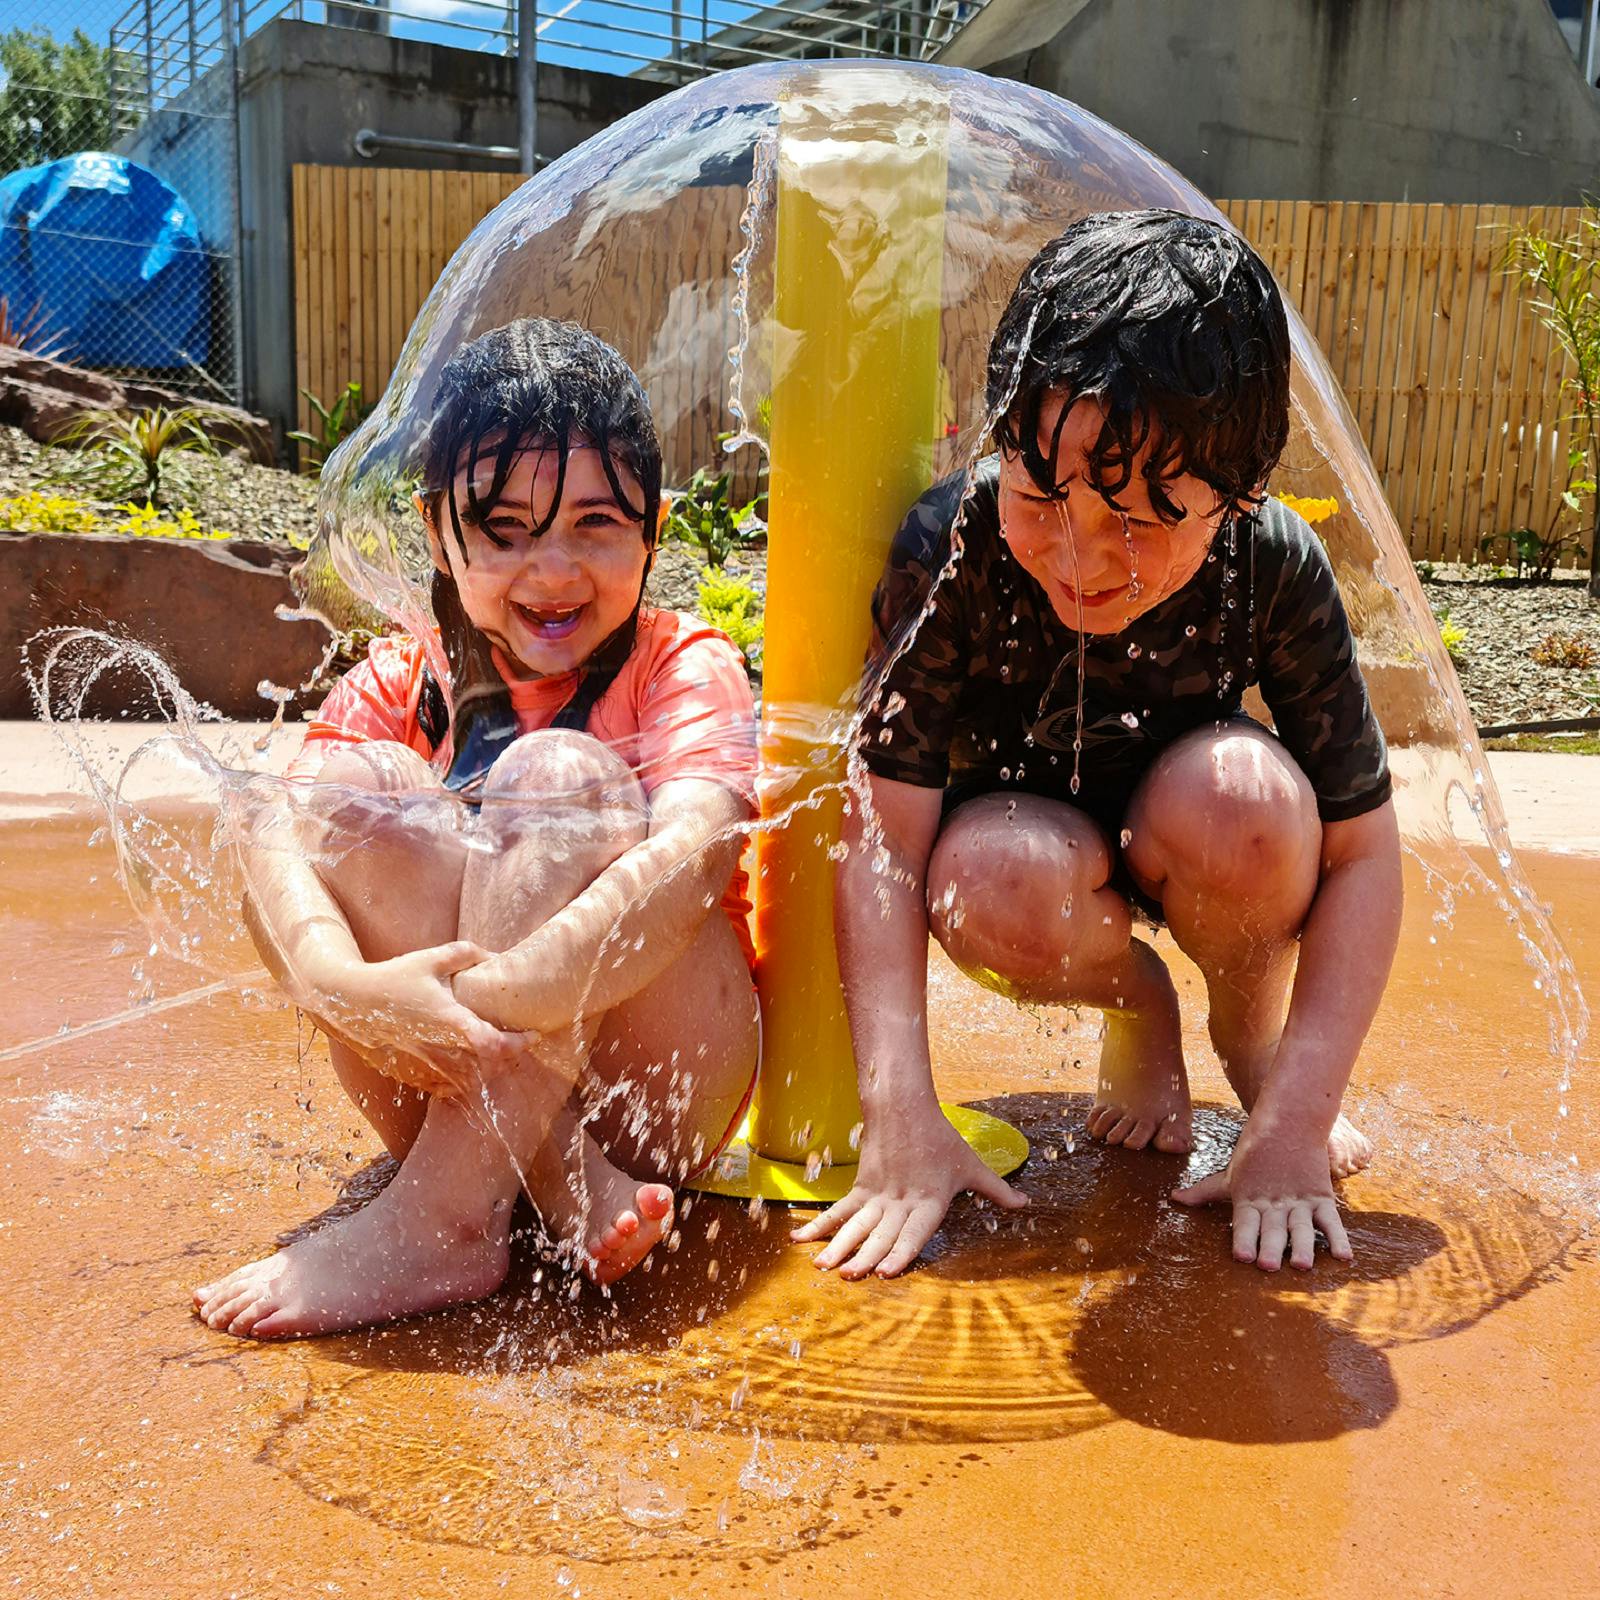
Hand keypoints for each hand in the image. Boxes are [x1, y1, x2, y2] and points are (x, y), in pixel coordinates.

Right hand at [301, 941, 537, 1097]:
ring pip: (471, 1083)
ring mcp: (426, 1068)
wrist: (349, 1004)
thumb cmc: (393, 978)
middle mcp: (441, 1050)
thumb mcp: (431, 959)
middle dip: (509, 1057)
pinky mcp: (413, 1077)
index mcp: (450, 1021)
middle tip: (517, 1041)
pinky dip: (462, 1079)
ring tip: (493, 1051)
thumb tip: (496, 956)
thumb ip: (466, 954)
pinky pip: (447, 1088)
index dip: (520, 1044)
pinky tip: (465, 1062)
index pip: (496, 1045)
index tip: (533, 1034)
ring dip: (488, 1071)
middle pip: (491, 1069)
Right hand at [791, 1103, 1027, 1279]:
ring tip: (822, 1266)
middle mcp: (901, 1202)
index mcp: (929, 1202)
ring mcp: (877, 1196)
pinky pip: (839, 1211)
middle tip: (848, 1275)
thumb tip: (1027, 1204)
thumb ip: (998, 1191)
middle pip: (879, 1233)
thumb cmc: (941, 1139)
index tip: (886, 1271)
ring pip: (855, 1225)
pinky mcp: (861, 1188)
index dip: (900, 1252)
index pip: (913, 1232)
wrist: (905, 1108)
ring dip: (837, 1246)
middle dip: (863, 1256)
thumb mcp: (973, 1167)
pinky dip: (819, 1226)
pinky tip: (800, 1241)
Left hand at [1172, 1119, 1352, 1270]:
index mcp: (1249, 1198)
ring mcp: (1299, 1201)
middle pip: (1273, 1229)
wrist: (1288, 1122)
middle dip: (1270, 1248)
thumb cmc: (1253, 1153)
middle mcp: (1274, 1203)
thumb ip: (1203, 1193)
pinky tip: (1344, 1257)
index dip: (1244, 1239)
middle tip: (1267, 1266)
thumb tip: (1174, 1199)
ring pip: (1302, 1227)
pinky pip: (1331, 1220)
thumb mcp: (1228, 1175)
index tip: (1242, 1256)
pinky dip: (1339, 1238)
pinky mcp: (1321, 1197)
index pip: (1246, 1222)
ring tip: (1301, 1264)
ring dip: (1302, 1246)